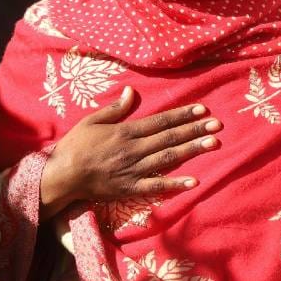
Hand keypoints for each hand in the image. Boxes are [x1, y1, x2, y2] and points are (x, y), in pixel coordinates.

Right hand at [40, 85, 223, 218]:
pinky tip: (194, 181)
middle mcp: (134, 149)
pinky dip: (176, 184)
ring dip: (192, 150)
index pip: (160, 121)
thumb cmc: (75, 146)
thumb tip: (132, 91)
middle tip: (217, 124)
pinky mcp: (131, 188)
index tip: (202, 109)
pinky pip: (157, 186)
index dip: (182, 115)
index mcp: (126, 131)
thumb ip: (115, 108)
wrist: (63, 175)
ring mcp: (134, 170)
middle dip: (195, 130)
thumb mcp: (92, 121)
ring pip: (168, 158)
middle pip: (170, 137)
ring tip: (213, 144)